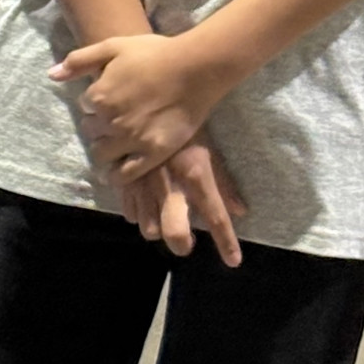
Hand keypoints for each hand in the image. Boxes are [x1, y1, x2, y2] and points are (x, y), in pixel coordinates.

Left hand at [51, 32, 225, 183]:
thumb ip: (80, 60)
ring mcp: (131, 139)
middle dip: (98, 126)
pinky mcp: (153, 153)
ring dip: (104, 150)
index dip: (96, 102)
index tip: (109, 99)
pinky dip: (116, 175)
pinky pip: (125, 174)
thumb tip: (51, 75)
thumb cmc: (155, 52)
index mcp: (99, 95)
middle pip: (91, 130)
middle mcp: (111, 120)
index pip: (85, 106)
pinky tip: (114, 173)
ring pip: (102, 154)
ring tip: (113, 146)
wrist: (195, 68)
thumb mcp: (113, 46)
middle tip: (114, 121)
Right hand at [122, 135, 245, 267]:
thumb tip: (240, 210)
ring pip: (149, 229)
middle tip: (187, 240)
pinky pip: (129, 213)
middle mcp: (169, 186)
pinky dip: (139, 213)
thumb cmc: (185, 124)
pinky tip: (145, 202)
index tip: (233, 261)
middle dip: (181, 243)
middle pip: (175, 234)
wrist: (144, 102)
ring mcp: (143, 185)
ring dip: (158, 227)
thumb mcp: (208, 150)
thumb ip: (223, 183)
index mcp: (195, 176)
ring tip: (164, 216)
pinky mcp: (122, 180)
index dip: (226, 243)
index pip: (216, 217)